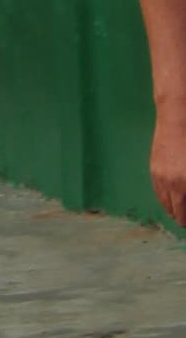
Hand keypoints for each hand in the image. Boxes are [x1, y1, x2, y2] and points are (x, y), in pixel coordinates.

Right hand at [155, 102, 185, 232]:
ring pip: (166, 205)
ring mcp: (161, 178)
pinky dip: (166, 201)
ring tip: (182, 212)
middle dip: (183, 217)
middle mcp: (172, 184)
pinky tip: (173, 200)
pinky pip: (159, 194)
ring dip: (175, 211)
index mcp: (185, 184)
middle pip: (177, 213)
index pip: (185, 212)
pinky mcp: (154, 171)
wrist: (176, 120)